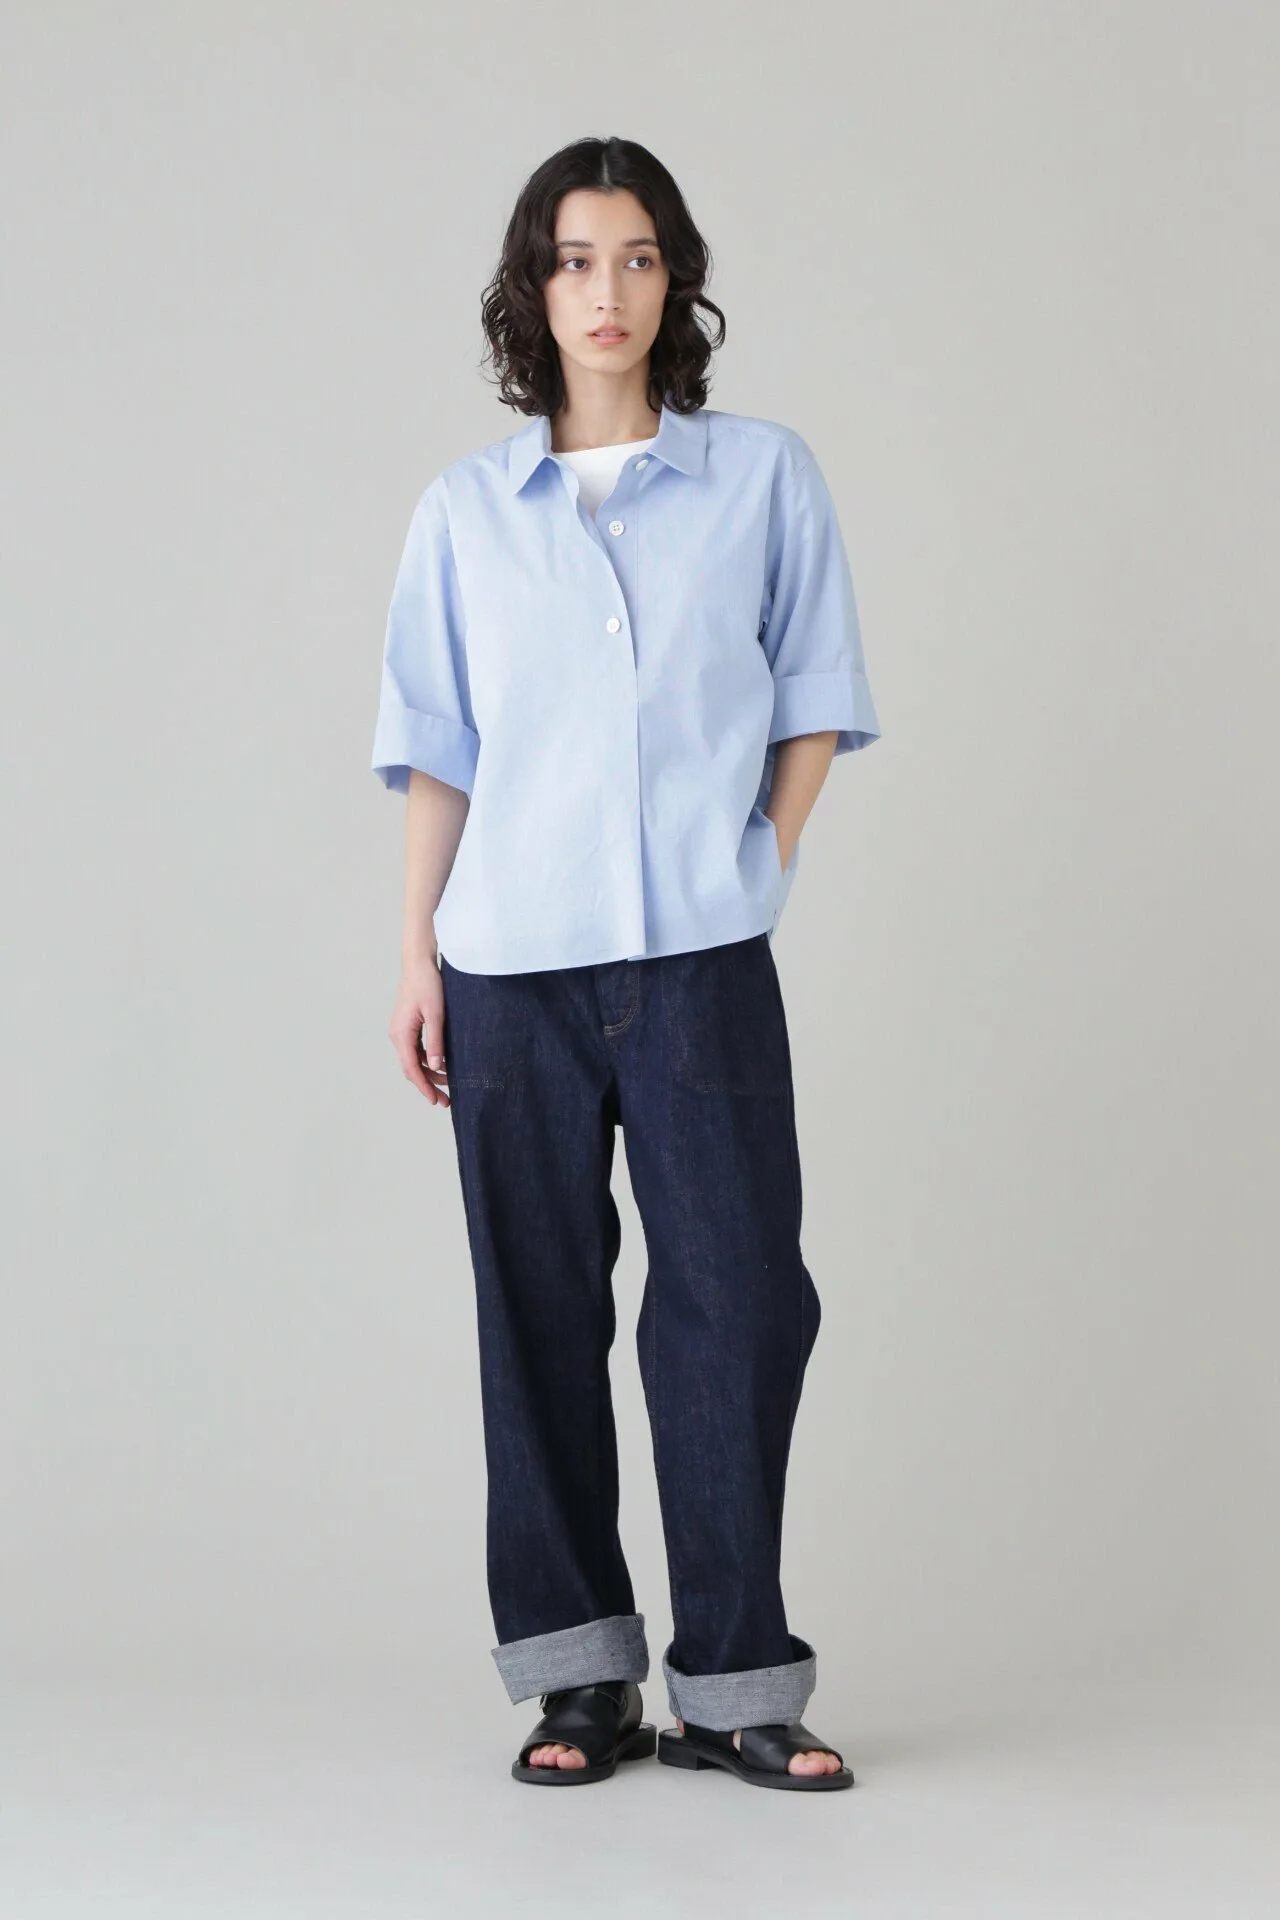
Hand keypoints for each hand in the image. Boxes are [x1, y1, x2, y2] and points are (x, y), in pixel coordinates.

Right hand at [389, 957, 449, 1107]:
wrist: (419, 963)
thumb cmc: (428, 984)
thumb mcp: (436, 1014)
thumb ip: (436, 1041)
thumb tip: (435, 1067)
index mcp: (401, 1034)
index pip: (411, 1069)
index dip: (423, 1087)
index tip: (435, 1101)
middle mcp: (397, 1035)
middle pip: (411, 1068)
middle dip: (427, 1086)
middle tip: (445, 1101)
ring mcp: (401, 1031)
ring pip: (414, 1061)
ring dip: (429, 1074)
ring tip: (448, 1086)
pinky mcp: (407, 1026)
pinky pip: (415, 1050)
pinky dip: (427, 1061)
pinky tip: (442, 1066)